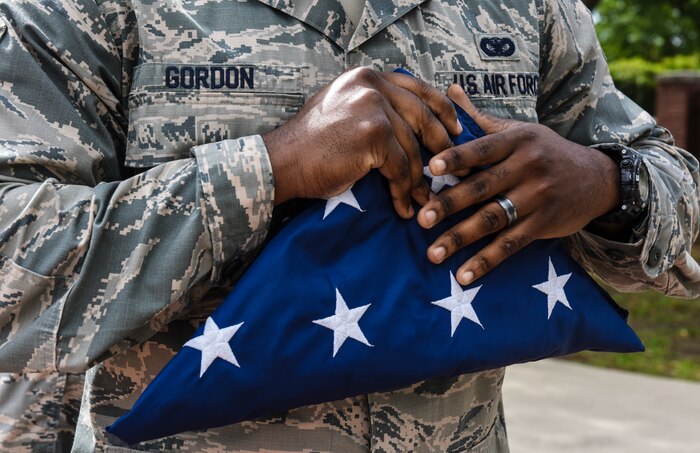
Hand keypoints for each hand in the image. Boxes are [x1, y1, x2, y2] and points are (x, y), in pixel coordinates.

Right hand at [263, 67, 461, 217]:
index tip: (455, 127)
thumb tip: (407, 121)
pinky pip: (400, 169)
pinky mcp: (374, 136)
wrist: (282, 162)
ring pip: (412, 148)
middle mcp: (371, 86)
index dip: (441, 109)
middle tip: (452, 166)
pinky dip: (404, 191)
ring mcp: (373, 109)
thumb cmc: (309, 145)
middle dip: (441, 143)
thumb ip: (372, 105)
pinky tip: (404, 206)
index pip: (416, 88)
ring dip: (420, 179)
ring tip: (425, 198)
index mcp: (366, 77)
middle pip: (422, 115)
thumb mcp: (341, 109)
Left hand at [418, 85, 620, 283]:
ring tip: (433, 253)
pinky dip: (486, 261)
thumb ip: (481, 118)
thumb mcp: (519, 130)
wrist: (596, 179)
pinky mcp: (543, 225)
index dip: (457, 158)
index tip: (431, 168)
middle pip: (483, 188)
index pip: (482, 149)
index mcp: (517, 141)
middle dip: (450, 204)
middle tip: (421, 219)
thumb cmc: (545, 151)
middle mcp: (528, 168)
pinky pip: (510, 245)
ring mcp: (537, 198)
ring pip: (493, 220)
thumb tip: (449, 91)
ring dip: (461, 238)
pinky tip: (464, 275)